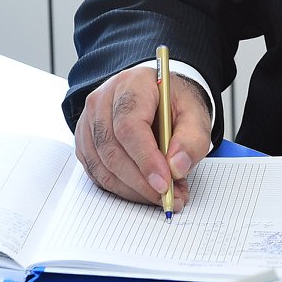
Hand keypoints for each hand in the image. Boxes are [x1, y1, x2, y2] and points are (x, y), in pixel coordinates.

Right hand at [74, 64, 211, 209]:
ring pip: (103, 167)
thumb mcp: (195, 115)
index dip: (146, 159)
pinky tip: (145, 190)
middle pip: (113, 150)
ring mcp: (89, 121)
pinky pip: (97, 173)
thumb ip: (192, 140)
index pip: (129, 126)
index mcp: (132, 85)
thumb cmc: (174, 104)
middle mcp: (103, 100)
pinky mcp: (86, 142)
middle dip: (142, 182)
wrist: (158, 97)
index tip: (164, 183)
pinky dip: (122, 189)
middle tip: (170, 196)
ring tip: (163, 195)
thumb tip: (176, 168)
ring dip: (133, 190)